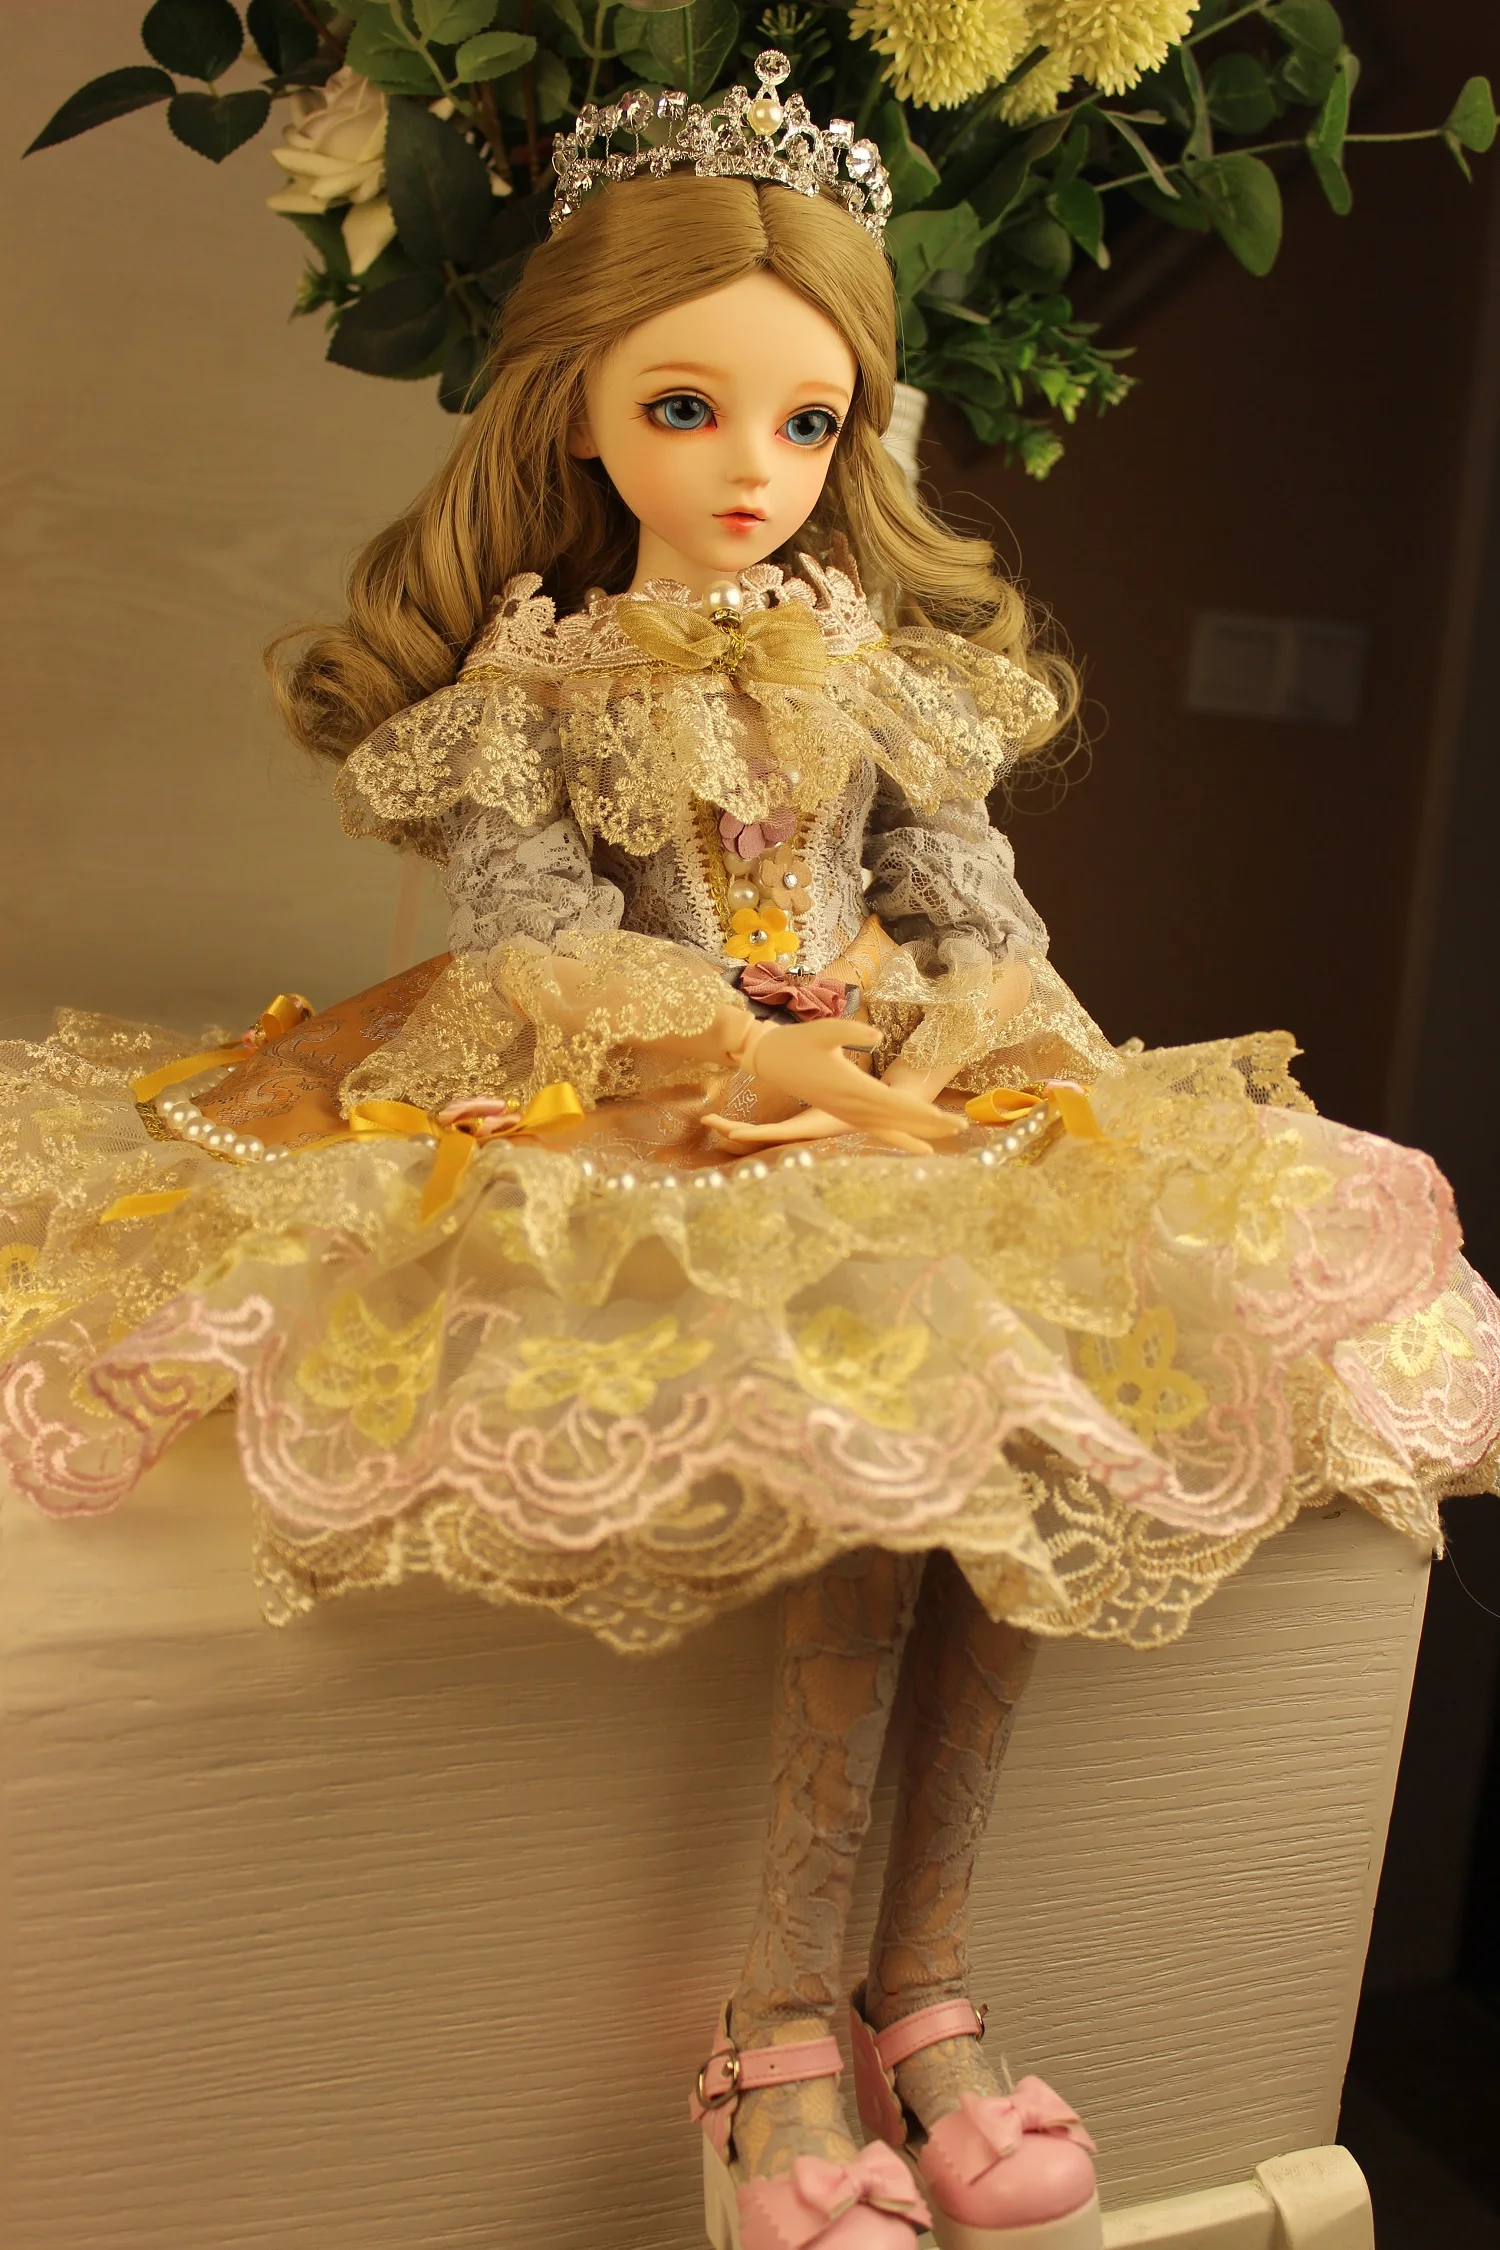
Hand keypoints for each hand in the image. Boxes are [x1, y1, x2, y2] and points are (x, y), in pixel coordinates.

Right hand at [703, 1019, 960, 1145]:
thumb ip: (850, 1030)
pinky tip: (911, 1143)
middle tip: (962, 1128)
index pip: (895, 1104)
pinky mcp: (842, 1113)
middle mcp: (851, 1105)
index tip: (949, 1119)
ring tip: (942, 1139)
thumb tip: (877, 1035)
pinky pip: (873, 1129)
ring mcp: (846, 1112)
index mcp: (851, 1087)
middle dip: (929, 1124)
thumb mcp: (823, 1029)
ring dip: (915, 1132)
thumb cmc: (797, 1041)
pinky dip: (894, 1137)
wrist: (771, 1059)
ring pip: (887, 1128)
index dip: (924, 1113)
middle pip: (897, 1118)